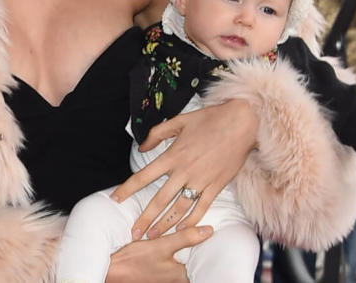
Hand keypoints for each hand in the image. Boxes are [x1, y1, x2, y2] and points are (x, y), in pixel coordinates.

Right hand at [105, 225, 211, 281]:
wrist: (110, 271)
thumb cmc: (134, 260)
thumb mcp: (160, 245)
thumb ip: (185, 238)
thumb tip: (208, 231)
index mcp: (180, 275)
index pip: (201, 263)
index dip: (206, 250)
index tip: (209, 238)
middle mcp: (175, 281)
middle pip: (191, 266)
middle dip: (193, 253)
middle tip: (197, 237)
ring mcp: (165, 281)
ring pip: (180, 267)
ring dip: (181, 256)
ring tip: (181, 241)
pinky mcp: (156, 278)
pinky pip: (169, 269)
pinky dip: (170, 260)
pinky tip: (165, 251)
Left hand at [112, 99, 256, 238]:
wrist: (240, 122)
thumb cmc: (209, 119)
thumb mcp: (178, 121)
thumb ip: (156, 134)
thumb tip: (142, 147)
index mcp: (172, 155)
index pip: (143, 176)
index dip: (127, 189)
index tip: (115, 199)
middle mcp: (184, 171)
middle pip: (159, 200)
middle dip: (145, 218)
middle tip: (134, 233)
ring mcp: (200, 180)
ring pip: (179, 208)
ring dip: (166, 224)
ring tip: (154, 236)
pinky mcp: (216, 186)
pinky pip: (202, 208)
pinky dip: (192, 220)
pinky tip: (182, 230)